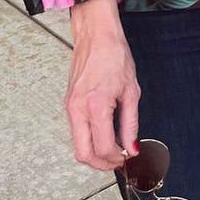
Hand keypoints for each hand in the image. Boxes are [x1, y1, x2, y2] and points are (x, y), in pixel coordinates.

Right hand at [66, 0, 139, 170]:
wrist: (96, 35)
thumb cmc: (114, 55)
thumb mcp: (131, 90)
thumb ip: (130, 123)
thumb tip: (131, 147)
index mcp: (96, 105)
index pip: (103, 147)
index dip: (116, 158)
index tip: (126, 157)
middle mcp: (78, 109)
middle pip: (83, 154)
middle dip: (101, 164)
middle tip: (117, 161)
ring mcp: (70, 107)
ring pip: (77, 145)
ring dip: (94, 153)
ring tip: (113, 148)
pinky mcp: (68, 103)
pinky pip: (76, 131)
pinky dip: (88, 139)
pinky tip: (103, 134)